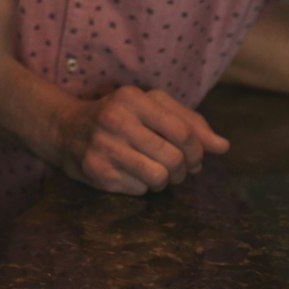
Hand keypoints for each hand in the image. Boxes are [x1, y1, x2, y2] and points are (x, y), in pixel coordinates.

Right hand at [46, 85, 228, 194]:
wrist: (65, 129)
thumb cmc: (118, 116)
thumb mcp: (150, 106)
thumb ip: (189, 121)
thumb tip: (223, 147)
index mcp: (132, 99)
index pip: (183, 131)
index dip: (198, 150)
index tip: (194, 156)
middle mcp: (116, 121)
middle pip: (174, 158)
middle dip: (182, 169)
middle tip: (176, 168)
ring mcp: (104, 148)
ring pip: (159, 178)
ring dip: (164, 179)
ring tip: (155, 171)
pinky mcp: (97, 173)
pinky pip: (139, 190)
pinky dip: (142, 186)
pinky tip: (130, 173)